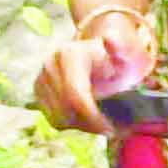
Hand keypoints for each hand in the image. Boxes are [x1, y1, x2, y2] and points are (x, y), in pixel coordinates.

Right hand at [33, 8, 147, 134]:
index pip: (76, 96)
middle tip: (112, 129)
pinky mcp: (39, 93)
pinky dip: (74, 124)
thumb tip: (110, 38)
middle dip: (91, 124)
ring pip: (59, 118)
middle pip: (66, 109)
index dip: (93, 117)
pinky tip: (90, 118)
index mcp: (69, 55)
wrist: (101, 54)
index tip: (112, 128)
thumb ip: (122, 48)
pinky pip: (54, 119)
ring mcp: (41, 79)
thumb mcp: (127, 52)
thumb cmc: (117, 57)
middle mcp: (50, 65)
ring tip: (103, 122)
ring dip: (83, 126)